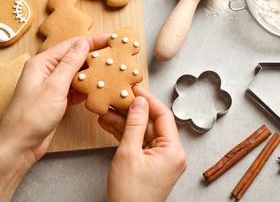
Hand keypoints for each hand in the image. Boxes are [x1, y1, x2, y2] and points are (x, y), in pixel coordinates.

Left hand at [0, 34, 107, 200]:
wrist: (20, 145)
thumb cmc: (31, 116)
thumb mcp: (54, 86)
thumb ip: (70, 64)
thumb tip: (84, 43)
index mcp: (42, 63)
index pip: (72, 45)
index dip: (93, 40)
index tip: (111, 38)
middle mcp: (48, 71)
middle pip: (76, 58)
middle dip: (96, 56)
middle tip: (116, 54)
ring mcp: (54, 86)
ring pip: (78, 74)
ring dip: (94, 72)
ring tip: (113, 70)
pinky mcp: (59, 99)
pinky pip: (77, 88)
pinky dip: (89, 88)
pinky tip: (101, 88)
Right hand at [98, 86, 187, 201]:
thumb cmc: (130, 195)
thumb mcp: (128, 154)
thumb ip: (134, 125)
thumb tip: (139, 102)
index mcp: (173, 150)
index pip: (163, 115)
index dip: (148, 99)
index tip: (135, 88)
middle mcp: (171, 153)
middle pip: (151, 123)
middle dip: (132, 111)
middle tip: (117, 99)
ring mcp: (161, 159)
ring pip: (142, 132)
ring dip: (125, 122)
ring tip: (107, 111)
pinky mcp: (150, 163)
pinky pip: (139, 143)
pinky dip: (125, 134)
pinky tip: (109, 124)